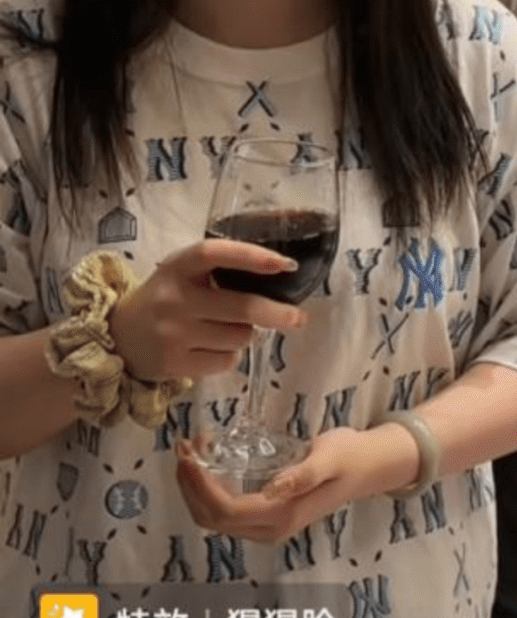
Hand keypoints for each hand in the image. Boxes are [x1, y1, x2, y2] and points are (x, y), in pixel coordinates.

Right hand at [108, 239, 306, 384]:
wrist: (117, 337)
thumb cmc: (163, 299)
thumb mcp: (181, 274)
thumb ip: (217, 272)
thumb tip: (278, 279)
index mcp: (177, 267)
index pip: (216, 254)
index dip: (251, 256)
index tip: (284, 263)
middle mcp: (174, 298)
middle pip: (243, 308)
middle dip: (278, 314)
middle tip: (298, 318)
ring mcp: (172, 333)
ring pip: (239, 338)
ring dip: (245, 335)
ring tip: (224, 330)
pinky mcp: (173, 363)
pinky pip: (225, 362)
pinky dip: (230, 356)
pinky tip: (211, 348)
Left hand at [175, 428, 369, 543]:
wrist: (369, 467)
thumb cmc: (350, 456)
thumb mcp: (330, 457)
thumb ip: (302, 474)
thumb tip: (271, 490)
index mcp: (283, 515)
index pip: (226, 511)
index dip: (200, 486)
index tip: (189, 454)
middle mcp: (271, 529)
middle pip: (213, 519)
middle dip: (190, 486)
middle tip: (183, 448)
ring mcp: (268, 526)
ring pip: (215, 518)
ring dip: (195, 489)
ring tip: (190, 452)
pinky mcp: (267, 516)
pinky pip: (226, 511)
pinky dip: (208, 490)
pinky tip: (207, 464)